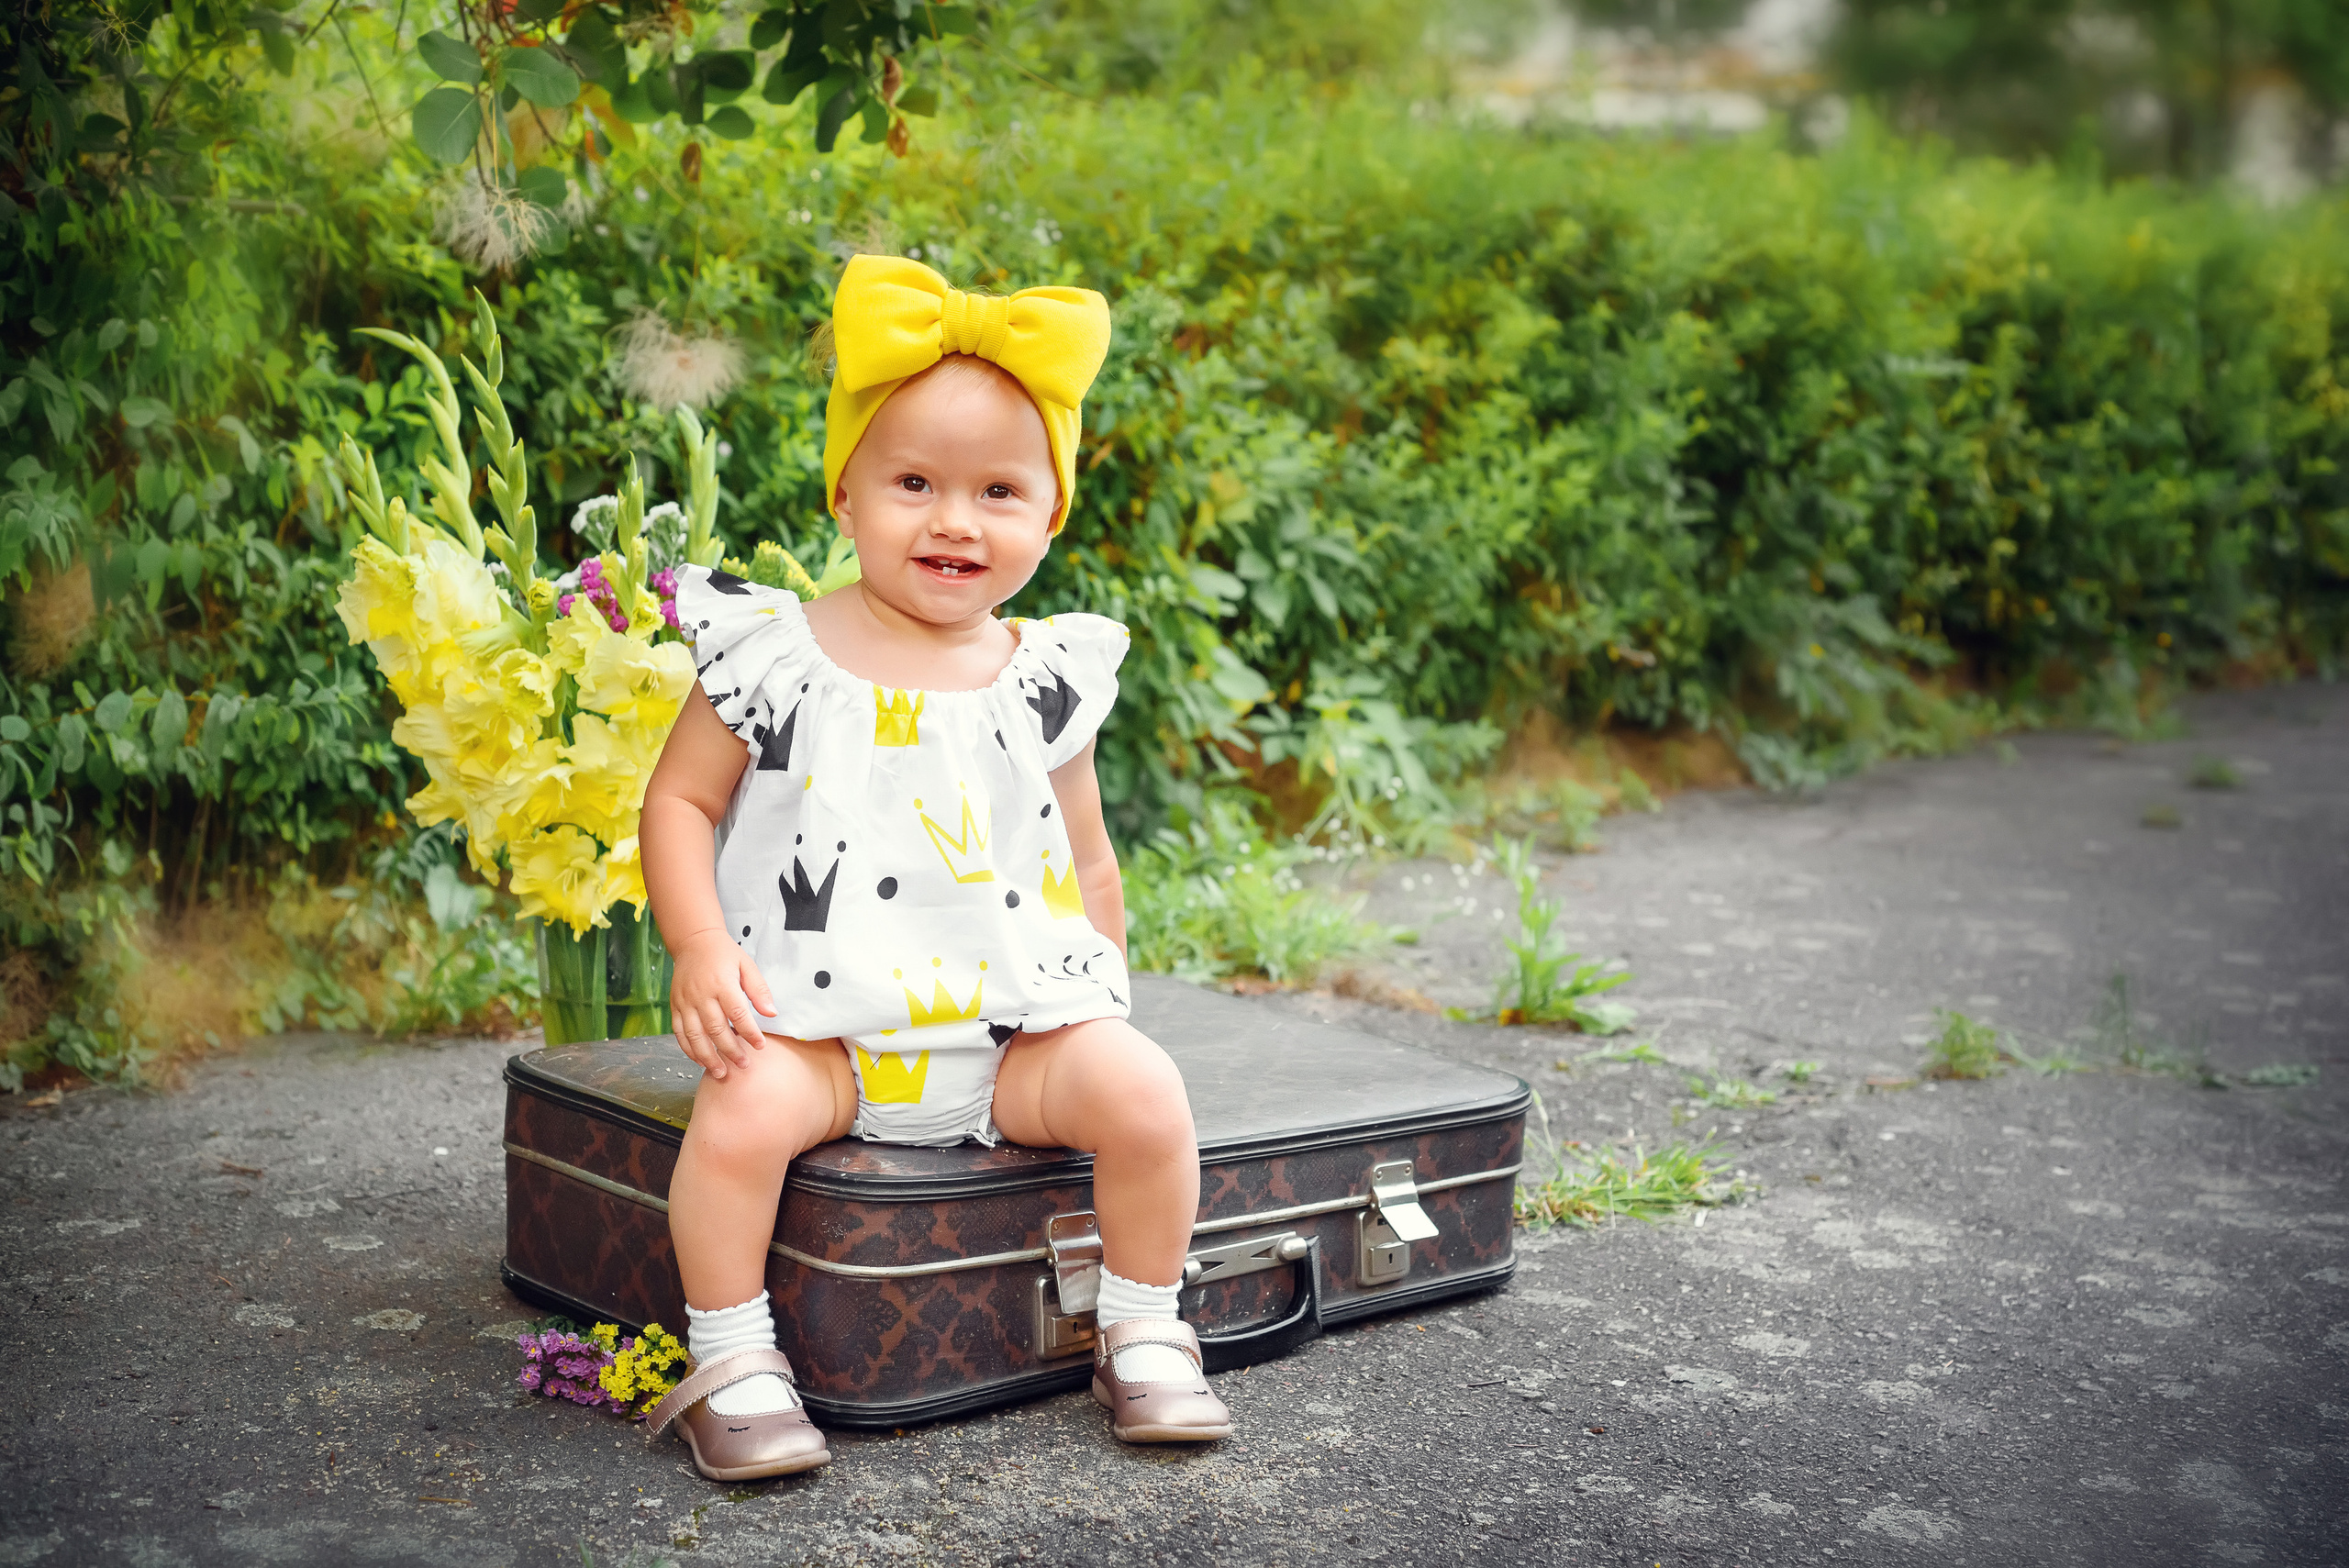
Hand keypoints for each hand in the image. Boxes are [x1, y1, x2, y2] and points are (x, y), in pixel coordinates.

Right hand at [668, 929, 777, 1080]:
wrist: (693, 941)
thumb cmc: (724, 954)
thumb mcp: (747, 965)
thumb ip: (759, 990)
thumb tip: (771, 1013)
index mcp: (722, 983)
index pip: (738, 1014)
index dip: (750, 1033)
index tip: (760, 1046)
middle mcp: (701, 994)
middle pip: (716, 1029)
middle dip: (730, 1050)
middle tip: (744, 1065)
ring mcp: (685, 1002)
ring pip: (695, 1036)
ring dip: (708, 1057)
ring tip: (721, 1073)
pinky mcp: (675, 1006)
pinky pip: (680, 1033)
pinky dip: (689, 1049)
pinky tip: (700, 1061)